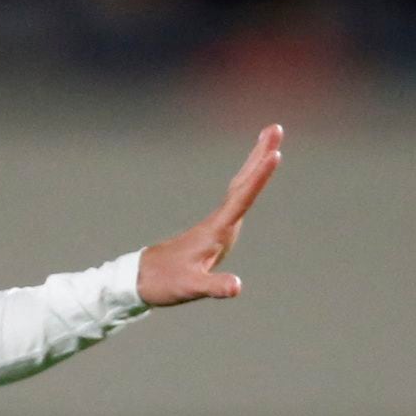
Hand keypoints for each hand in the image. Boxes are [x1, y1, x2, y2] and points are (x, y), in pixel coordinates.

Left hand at [137, 124, 282, 306]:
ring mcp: (216, 225)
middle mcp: (217, 222)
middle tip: (275, 127)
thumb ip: (215, 287)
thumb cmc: (165, 283)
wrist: (140, 280)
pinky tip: (252, 179)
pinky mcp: (214, 230)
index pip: (242, 198)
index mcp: (216, 231)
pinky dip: (248, 183)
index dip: (259, 177)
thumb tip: (237, 287)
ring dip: (254, 164)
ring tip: (270, 144)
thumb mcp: (192, 288)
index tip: (275, 153)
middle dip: (259, 156)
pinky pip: (236, 198)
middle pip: (242, 182)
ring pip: (239, 187)